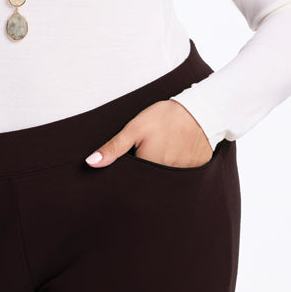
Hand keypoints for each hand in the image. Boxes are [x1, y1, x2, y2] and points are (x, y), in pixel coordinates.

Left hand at [85, 100, 211, 168]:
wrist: (199, 110)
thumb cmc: (164, 117)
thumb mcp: (135, 128)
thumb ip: (114, 147)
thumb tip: (91, 163)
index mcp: (147, 167)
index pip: (131, 179)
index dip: (129, 170)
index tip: (134, 157)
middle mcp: (165, 177)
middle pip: (148, 181)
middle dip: (145, 172)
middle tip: (152, 149)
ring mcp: (183, 175)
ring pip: (165, 178)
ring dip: (163, 169)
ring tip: (165, 149)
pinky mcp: (197, 171)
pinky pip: (183, 175)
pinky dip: (178, 167)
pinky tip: (178, 152)